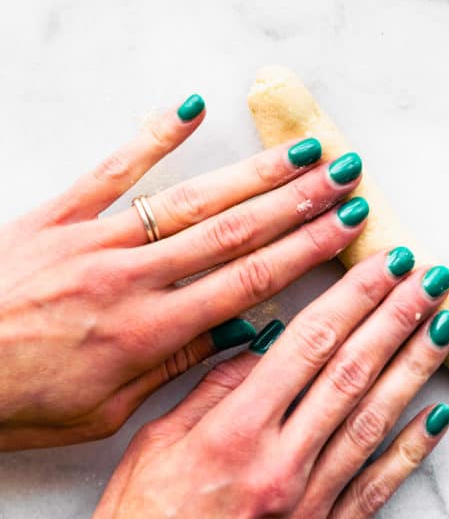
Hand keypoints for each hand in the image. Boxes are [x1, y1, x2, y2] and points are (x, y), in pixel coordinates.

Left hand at [0, 93, 367, 449]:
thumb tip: (237, 334)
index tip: (346, 229)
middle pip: (234, 232)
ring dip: (252, 173)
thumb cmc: (16, 400)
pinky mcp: (57, 213)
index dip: (305, 252)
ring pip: (190, 199)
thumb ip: (172, 366)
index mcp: (148, 332)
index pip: (247, 282)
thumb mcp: (102, 411)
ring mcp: (95, 238)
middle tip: (344, 178)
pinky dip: (154, 136)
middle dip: (298, 203)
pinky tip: (192, 107)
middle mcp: (132, 278)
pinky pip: (112, 167)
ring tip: (300, 152)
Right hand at [76, 250, 448, 518]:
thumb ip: (212, 390)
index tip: (382, 263)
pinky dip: (412, 449)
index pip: (308, 344)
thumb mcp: (154, 447)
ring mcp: (308, 506)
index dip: (352, 296)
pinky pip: (377, 488)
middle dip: (395, 317)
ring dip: (414, 366)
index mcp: (234, 432)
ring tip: (445, 325)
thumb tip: (264, 343)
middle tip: (429, 277)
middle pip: (351, 372)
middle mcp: (280, 464)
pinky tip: (438, 414)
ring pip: (374, 420)